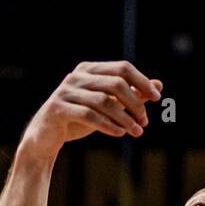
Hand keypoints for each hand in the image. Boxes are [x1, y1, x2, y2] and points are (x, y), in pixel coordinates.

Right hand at [19, 61, 161, 160]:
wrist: (46, 137)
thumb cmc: (79, 119)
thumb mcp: (108, 107)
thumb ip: (131, 95)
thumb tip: (158, 85)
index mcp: (89, 70)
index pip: (122, 68)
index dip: (142, 81)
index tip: (157, 97)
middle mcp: (77, 76)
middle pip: (115, 82)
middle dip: (135, 102)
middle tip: (145, 121)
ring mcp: (66, 91)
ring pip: (104, 101)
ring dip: (124, 118)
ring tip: (137, 132)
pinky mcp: (58, 108)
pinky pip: (88, 115)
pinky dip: (108, 125)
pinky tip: (120, 133)